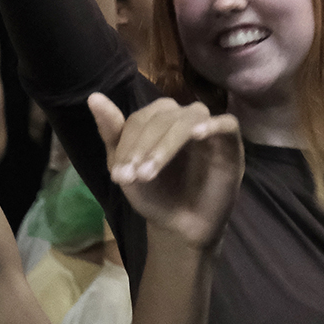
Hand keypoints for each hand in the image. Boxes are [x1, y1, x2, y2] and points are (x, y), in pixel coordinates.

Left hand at [92, 94, 242, 250]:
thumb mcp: (126, 167)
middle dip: (144, 148)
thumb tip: (93, 97)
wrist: (180, 226)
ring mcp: (208, 127)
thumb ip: (112, 133)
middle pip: (163, 118)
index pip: (140, 119)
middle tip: (134, 179)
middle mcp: (182, 117)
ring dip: (167, 144)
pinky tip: (197, 135)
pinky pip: (227, 123)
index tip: (118, 175)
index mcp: (158, 118)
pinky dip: (212, 125)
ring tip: (150, 172)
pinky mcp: (230, 142)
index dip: (128, 144)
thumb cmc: (154, 194)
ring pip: (189, 119)